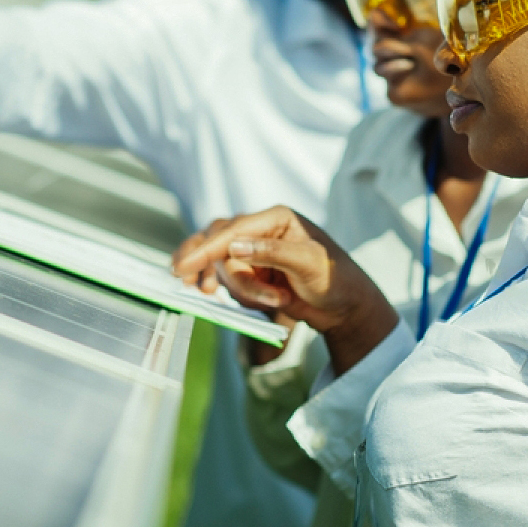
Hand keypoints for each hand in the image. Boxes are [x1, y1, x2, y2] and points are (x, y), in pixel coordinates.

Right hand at [172, 207, 398, 373]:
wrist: (344, 308)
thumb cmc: (335, 279)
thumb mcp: (308, 264)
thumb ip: (272, 253)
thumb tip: (235, 246)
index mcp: (276, 217)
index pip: (232, 229)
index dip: (206, 249)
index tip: (183, 268)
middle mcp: (261, 230)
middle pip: (219, 244)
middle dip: (226, 275)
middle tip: (206, 290)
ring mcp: (254, 252)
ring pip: (223, 267)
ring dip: (244, 290)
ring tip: (276, 303)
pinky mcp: (251, 272)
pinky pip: (229, 281)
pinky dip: (238, 295)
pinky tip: (260, 303)